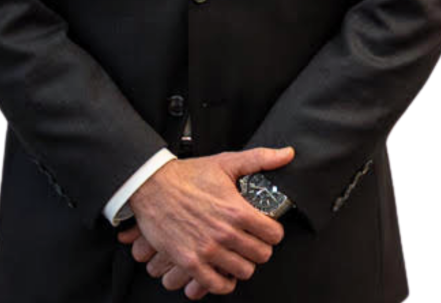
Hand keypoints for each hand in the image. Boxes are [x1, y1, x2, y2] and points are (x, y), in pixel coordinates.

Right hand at [120, 146, 293, 295]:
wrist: (152, 185)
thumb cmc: (188, 174)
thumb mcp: (225, 162)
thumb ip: (260, 159)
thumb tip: (287, 154)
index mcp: (236, 209)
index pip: (273, 234)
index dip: (272, 231)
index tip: (265, 229)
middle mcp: (224, 232)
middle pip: (261, 256)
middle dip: (259, 248)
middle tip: (251, 241)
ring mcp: (207, 250)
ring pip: (243, 272)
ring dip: (242, 264)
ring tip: (236, 254)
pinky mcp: (190, 262)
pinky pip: (217, 285)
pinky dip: (223, 281)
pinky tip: (222, 269)